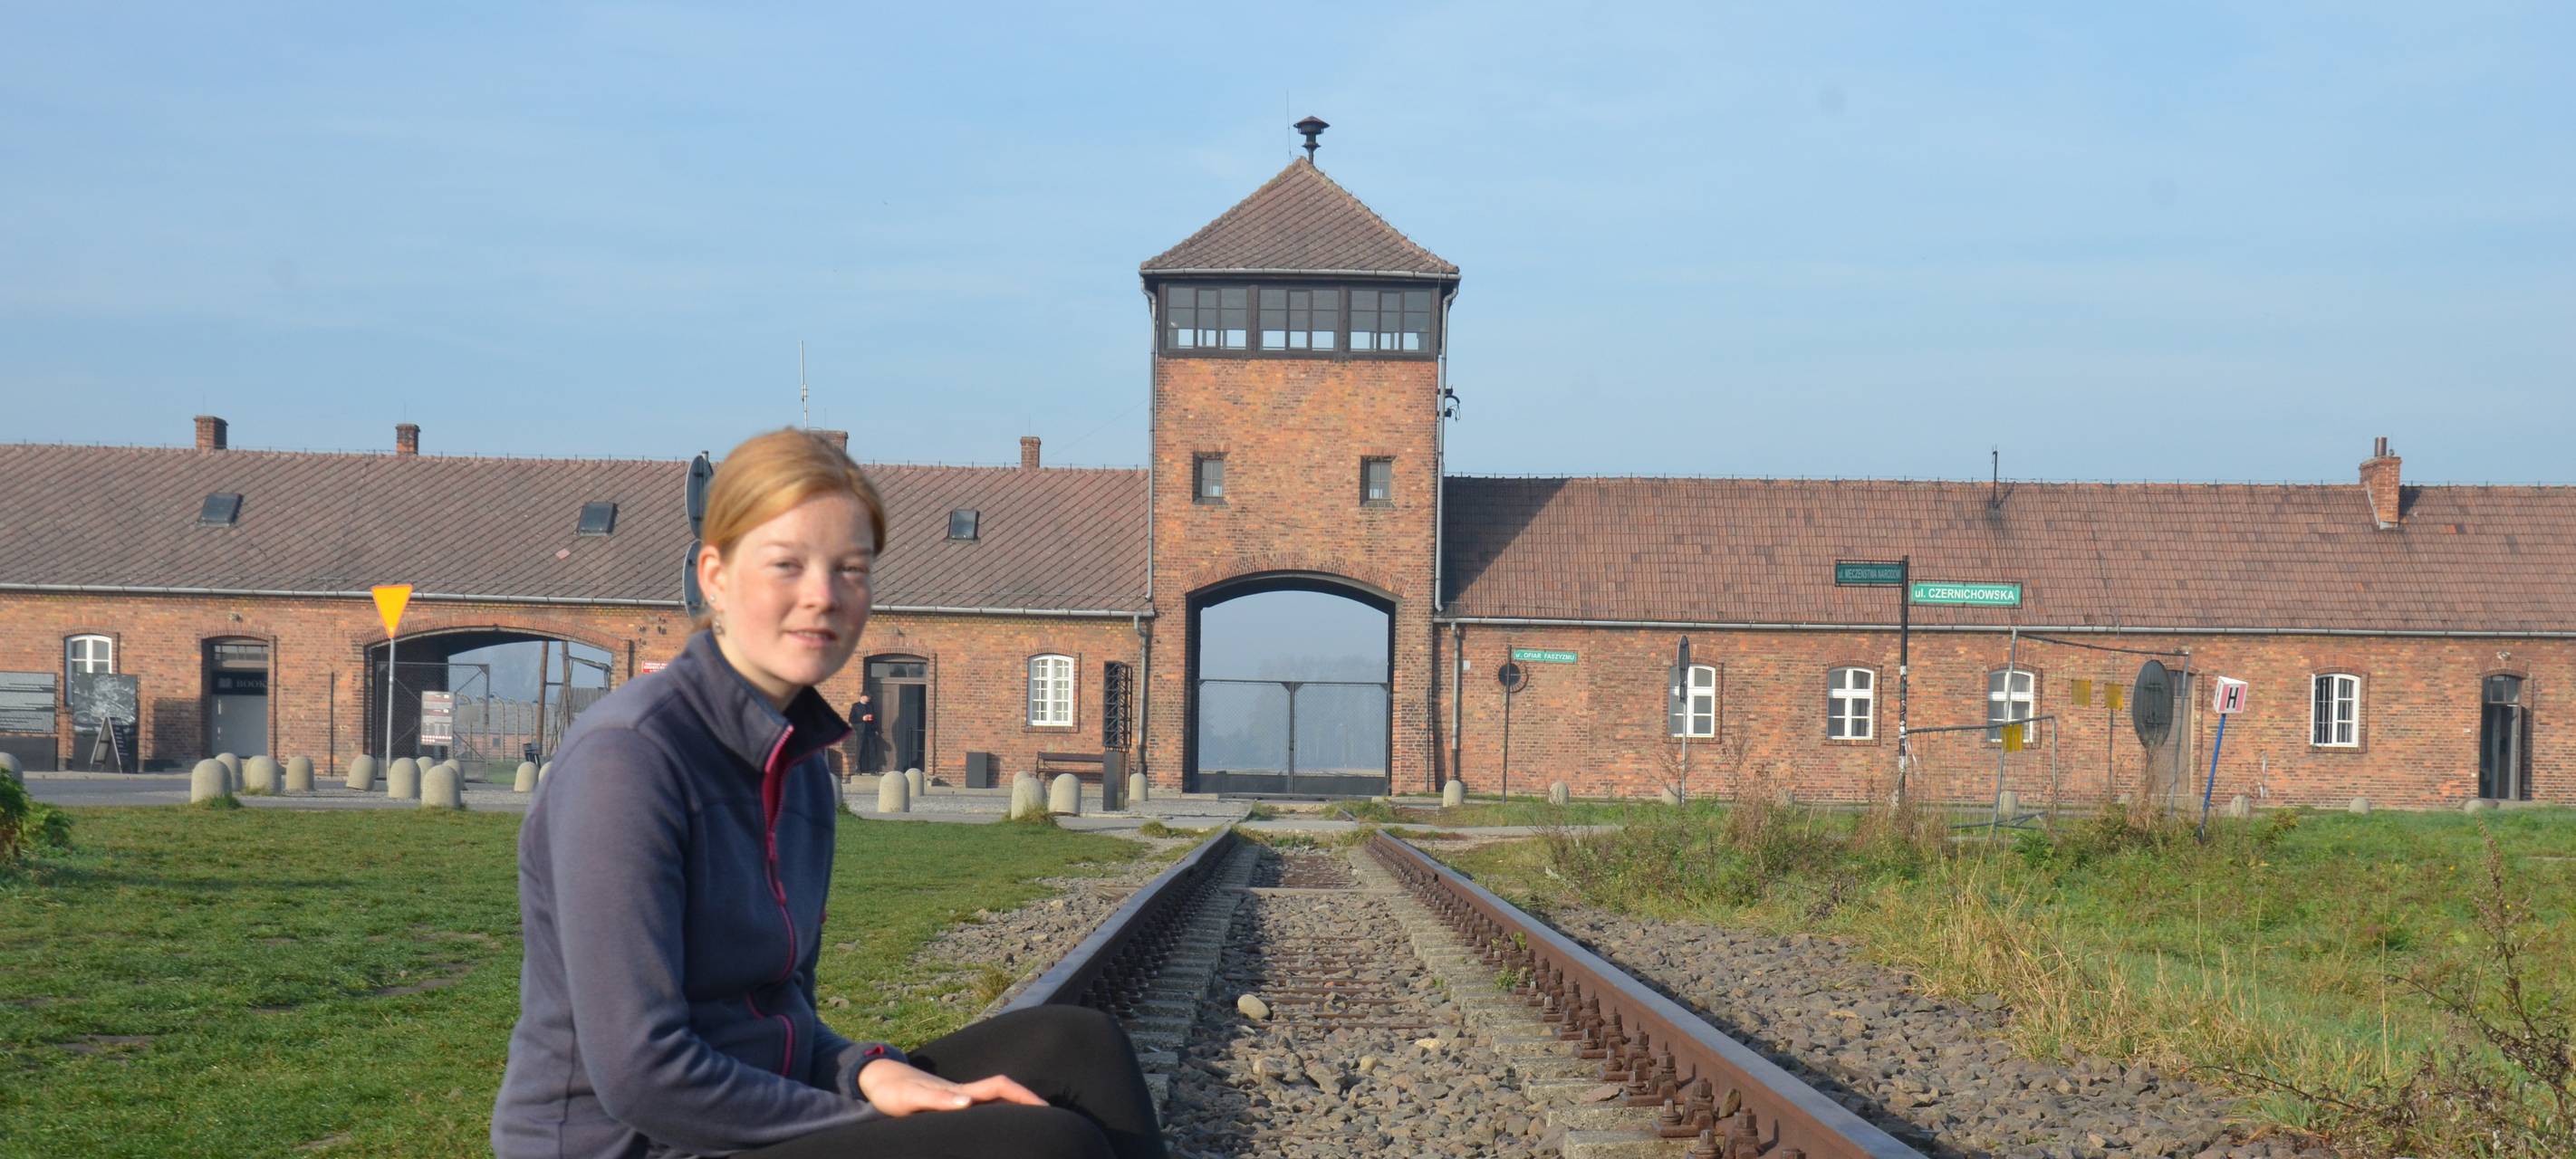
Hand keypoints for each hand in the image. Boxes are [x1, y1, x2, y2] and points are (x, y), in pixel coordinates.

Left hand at [856, 1057, 1043, 1116]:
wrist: (879, 1077)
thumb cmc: (894, 1091)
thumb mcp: (913, 1098)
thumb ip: (940, 1100)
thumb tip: (970, 1103)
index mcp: (960, 1092)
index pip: (1001, 1088)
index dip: (1024, 1096)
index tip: (1045, 1108)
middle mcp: (964, 1092)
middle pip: (1004, 1091)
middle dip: (1028, 1101)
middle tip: (1052, 1119)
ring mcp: (958, 1095)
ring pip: (995, 1098)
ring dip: (1017, 1106)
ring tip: (1035, 1122)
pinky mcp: (950, 1101)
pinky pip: (982, 1105)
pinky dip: (999, 1110)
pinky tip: (1002, 1122)